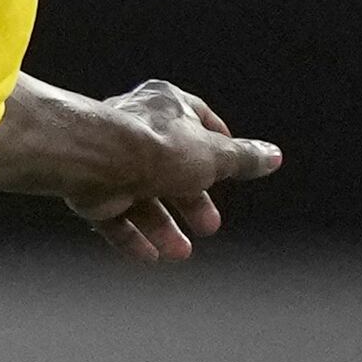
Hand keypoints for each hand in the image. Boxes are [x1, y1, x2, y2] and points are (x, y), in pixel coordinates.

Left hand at [1, 76, 281, 260]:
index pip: (198, 119)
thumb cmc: (156, 148)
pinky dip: (132, 237)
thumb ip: (241, 159)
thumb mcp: (213, 156)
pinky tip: (150, 257)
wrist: (95, 161)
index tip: (230, 168)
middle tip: (209, 226)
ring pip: (141, 196)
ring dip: (164, 227)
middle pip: (170, 168)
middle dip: (192, 201)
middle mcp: (135, 128)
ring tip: (182, 252)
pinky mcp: (89, 188)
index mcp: (165, 104)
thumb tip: (273, 156)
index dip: (218, 145)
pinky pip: (113, 216)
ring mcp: (109, 159)